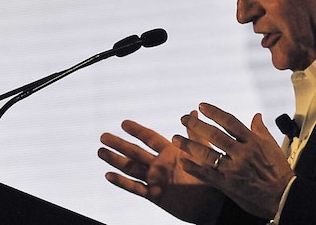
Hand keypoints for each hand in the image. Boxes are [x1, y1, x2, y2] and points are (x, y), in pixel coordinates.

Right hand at [99, 115, 225, 223]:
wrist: (216, 204)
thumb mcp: (203, 152)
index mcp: (170, 152)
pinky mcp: (156, 195)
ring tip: (100, 152)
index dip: (137, 130)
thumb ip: (194, 134)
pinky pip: (136, 188)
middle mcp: (160, 165)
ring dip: (115, 160)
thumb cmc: (213, 177)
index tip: (123, 122)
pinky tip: (108, 175)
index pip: (149, 138)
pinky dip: (121, 182)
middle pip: (135, 152)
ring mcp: (156, 180)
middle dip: (119, 144)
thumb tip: (193, 112)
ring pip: (131, 168)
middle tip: (103, 136)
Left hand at [174, 103, 293, 219]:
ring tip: (176, 138)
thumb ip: (261, 130)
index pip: (229, 122)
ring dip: (189, 145)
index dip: (214, 112)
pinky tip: (183, 161)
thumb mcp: (273, 147)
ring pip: (207, 154)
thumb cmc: (280, 173)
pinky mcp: (228, 184)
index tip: (201, 106)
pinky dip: (194, 167)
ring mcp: (234, 169)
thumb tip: (256, 115)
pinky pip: (207, 174)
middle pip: (214, 135)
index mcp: (252, 142)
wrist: (284, 197)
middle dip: (196, 125)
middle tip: (183, 118)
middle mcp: (241, 153)